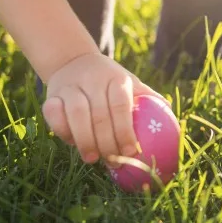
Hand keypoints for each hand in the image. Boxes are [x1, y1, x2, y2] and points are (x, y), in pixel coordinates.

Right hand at [41, 53, 166, 166]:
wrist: (74, 61)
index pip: (122, 106)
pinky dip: (62, 130)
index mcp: (117, 79)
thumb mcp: (129, 81)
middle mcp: (93, 80)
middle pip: (100, 115)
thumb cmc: (109, 79)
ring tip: (93, 159)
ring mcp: (70, 86)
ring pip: (76, 115)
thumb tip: (170, 111)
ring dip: (85, 140)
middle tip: (115, 162)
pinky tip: (72, 144)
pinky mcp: (51, 94)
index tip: (132, 152)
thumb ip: (147, 96)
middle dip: (108, 143)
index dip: (126, 131)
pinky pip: (54, 114)